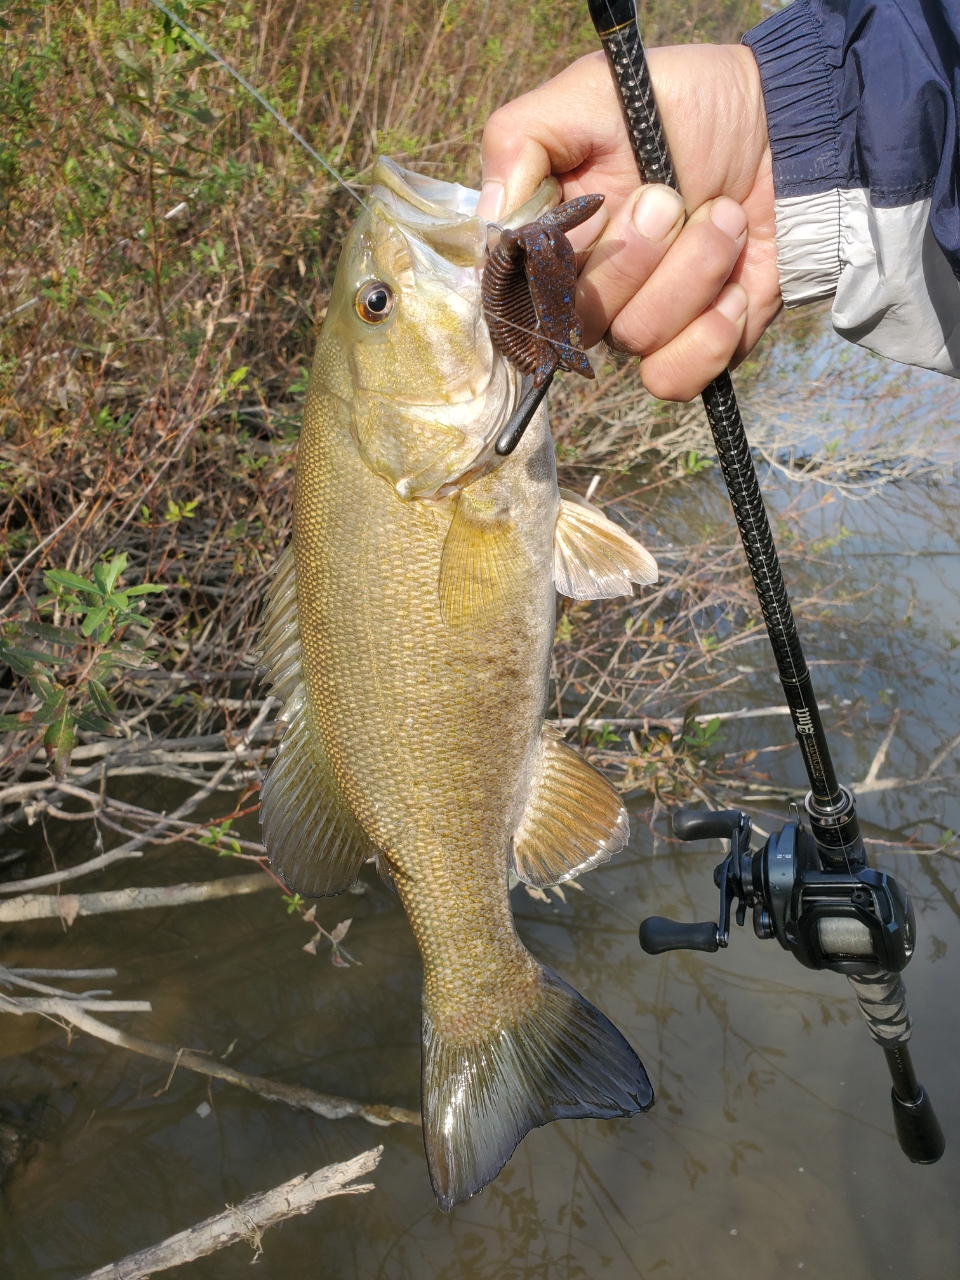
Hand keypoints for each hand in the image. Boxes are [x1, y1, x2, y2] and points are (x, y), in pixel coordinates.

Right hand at [478, 45, 777, 400]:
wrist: (785, 131)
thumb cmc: (686, 105)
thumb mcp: (595, 91)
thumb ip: (524, 137)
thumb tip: (492, 216)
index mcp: (552, 240)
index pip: (517, 290)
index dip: (551, 267)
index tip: (594, 212)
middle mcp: (588, 291)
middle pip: (577, 319)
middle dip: (635, 253)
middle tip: (670, 199)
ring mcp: (642, 323)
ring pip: (634, 340)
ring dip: (694, 270)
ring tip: (723, 217)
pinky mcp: (693, 349)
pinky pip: (673, 379)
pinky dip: (713, 333)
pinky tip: (737, 285)